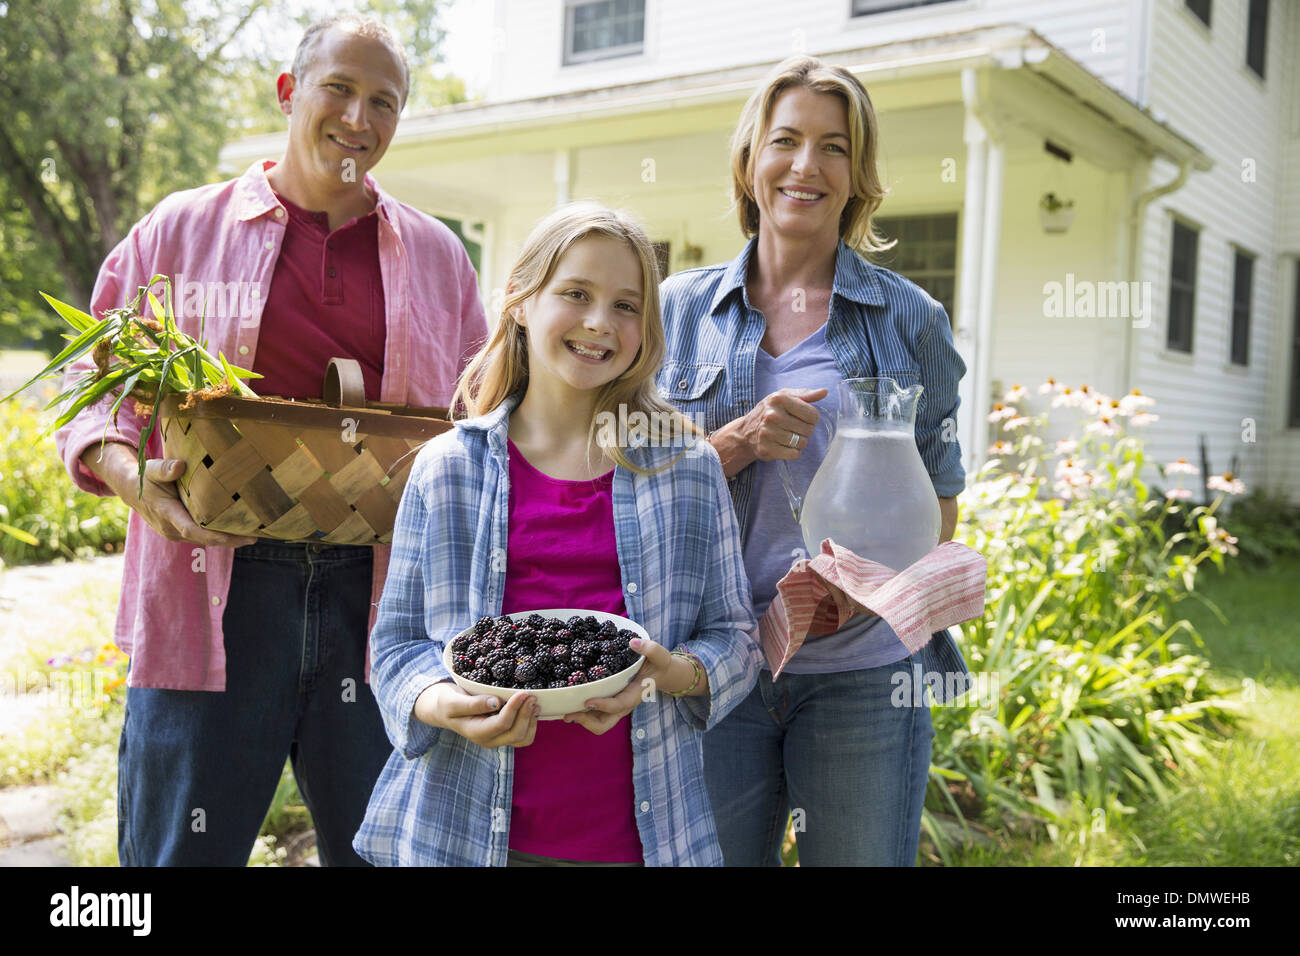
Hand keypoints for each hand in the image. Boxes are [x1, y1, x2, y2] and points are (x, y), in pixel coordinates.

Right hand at [82, 442, 255, 547]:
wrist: (131, 489)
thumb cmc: (144, 476)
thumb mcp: (151, 469)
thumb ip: (165, 469)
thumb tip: (179, 466)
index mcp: (166, 514)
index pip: (193, 530)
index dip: (215, 535)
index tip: (236, 537)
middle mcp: (171, 529)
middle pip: (204, 539)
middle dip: (229, 540)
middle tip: (255, 537)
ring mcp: (175, 533)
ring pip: (204, 540)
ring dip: (227, 540)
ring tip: (253, 535)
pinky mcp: (180, 531)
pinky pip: (201, 536)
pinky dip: (219, 535)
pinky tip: (238, 531)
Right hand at [415, 681, 539, 748]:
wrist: (444, 709)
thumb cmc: (447, 703)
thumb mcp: (453, 701)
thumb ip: (473, 704)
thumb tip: (496, 702)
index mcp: (476, 732)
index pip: (502, 724)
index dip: (514, 708)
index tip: (523, 692)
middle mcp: (489, 739)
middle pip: (516, 734)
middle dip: (526, 714)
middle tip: (532, 696)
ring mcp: (497, 739)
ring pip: (522, 738)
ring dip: (531, 721)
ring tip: (534, 703)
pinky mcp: (503, 734)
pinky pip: (523, 736)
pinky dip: (531, 724)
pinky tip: (531, 709)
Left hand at [562, 637, 693, 734]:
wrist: (661, 674)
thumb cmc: (659, 664)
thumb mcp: (660, 655)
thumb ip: (650, 648)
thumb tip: (632, 642)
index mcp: (635, 695)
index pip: (618, 705)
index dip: (603, 705)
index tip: (587, 701)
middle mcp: (623, 705)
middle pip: (604, 724)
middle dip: (586, 722)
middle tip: (569, 713)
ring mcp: (615, 706)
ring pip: (597, 722)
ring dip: (581, 719)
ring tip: (563, 710)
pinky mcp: (609, 703)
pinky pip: (594, 713)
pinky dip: (582, 711)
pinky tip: (569, 701)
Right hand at [710, 387, 827, 477]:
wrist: (745, 432)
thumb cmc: (769, 411)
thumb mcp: (784, 397)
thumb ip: (805, 394)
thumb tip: (824, 392)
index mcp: (779, 399)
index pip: (812, 414)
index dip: (812, 418)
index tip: (804, 418)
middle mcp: (772, 415)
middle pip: (808, 430)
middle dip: (805, 430)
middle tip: (794, 428)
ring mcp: (768, 433)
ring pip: (802, 443)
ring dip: (799, 442)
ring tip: (789, 436)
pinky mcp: (767, 449)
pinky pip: (794, 454)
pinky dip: (792, 452)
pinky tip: (784, 445)